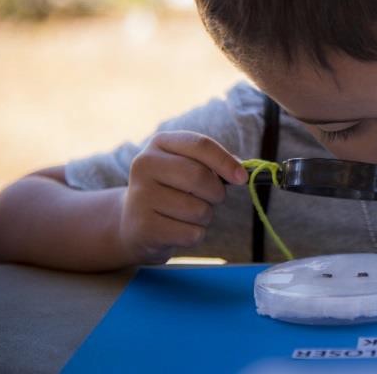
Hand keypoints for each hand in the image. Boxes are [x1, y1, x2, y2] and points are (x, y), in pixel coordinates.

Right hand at [118, 130, 247, 263]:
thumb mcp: (188, 167)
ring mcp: (140, 196)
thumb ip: (214, 164)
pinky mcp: (143, 227)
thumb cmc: (173, 190)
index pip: (200, 145)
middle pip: (199, 177)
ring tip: (188, 214)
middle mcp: (145, 164)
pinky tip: (178, 230)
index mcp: (160, 143)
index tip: (242, 178)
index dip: (226, 161)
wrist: (134, 223)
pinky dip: (194, 235)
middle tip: (212, 199)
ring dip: (205, 217)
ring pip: (198, 209)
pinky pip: (191, 233)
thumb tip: (242, 171)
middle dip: (216, 193)